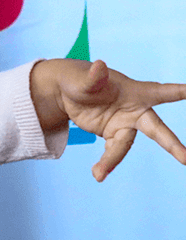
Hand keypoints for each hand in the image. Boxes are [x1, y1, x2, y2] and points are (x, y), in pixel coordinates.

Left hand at [30, 59, 185, 180]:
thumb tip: (99, 65)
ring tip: (98, 174)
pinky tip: (99, 171)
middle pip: (156, 129)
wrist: (66, 92)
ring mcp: (124, 124)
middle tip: (185, 159)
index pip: (162, 92)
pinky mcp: (112, 135)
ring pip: (125, 145)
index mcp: (135, 92)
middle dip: (171, 144)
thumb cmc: (80, 79)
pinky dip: (106, 161)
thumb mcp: (84, 78)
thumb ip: (94, 77)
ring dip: (113, 159)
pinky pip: (112, 151)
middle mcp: (135, 110)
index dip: (179, 93)